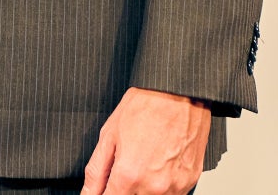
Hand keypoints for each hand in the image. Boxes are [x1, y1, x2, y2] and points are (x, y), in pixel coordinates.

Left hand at [82, 88, 207, 194]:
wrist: (179, 93)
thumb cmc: (146, 107)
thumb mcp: (109, 136)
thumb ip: (96, 172)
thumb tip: (88, 193)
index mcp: (128, 176)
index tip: (104, 188)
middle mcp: (153, 187)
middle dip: (123, 190)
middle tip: (123, 171)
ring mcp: (174, 187)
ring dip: (142, 190)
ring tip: (142, 164)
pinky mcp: (189, 182)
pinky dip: (161, 187)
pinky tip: (158, 165)